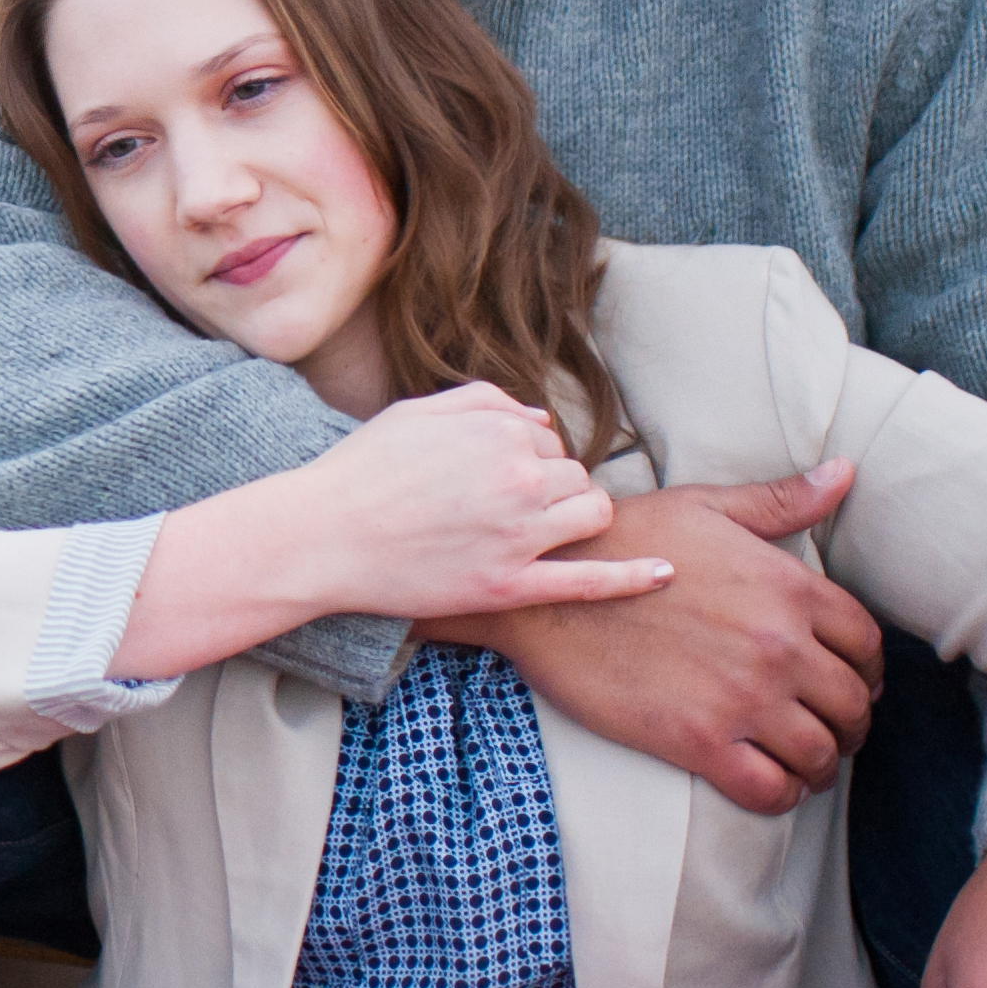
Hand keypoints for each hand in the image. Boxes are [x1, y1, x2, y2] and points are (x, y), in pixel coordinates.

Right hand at [112, 386, 663, 680]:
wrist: (321, 537)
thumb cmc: (362, 471)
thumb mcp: (416, 410)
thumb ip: (484, 401)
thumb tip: (537, 417)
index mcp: (499, 432)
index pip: (549, 440)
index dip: (526, 458)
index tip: (493, 476)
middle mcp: (519, 479)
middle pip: (576, 477)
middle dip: (553, 489)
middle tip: (505, 506)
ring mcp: (518, 537)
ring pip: (591, 516)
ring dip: (577, 518)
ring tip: (541, 529)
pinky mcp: (510, 587)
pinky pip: (588, 581)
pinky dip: (633, 577)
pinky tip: (665, 573)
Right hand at [427, 464, 878, 810]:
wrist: (543, 594)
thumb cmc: (622, 541)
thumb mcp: (704, 508)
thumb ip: (780, 501)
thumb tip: (845, 473)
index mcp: (787, 586)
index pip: (865, 642)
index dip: (867, 668)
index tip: (852, 680)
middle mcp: (777, 646)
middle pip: (851, 703)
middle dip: (850, 721)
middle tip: (830, 727)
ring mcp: (741, 698)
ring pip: (819, 752)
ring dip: (820, 763)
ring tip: (804, 761)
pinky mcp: (699, 742)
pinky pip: (770, 789)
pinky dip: (782, 794)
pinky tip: (771, 782)